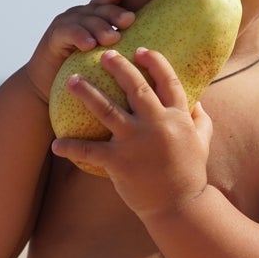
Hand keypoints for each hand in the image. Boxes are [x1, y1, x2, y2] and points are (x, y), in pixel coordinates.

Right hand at [23, 0, 134, 103]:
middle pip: (99, 10)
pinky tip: (89, 45)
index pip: (105, 1)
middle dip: (114, 13)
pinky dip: (79, 37)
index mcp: (93, 16)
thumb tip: (147, 47)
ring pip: (85, 21)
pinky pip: (68, 33)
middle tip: (129, 20)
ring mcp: (65, 24)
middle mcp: (79, 15)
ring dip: (100, 28)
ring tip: (112, 37)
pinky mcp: (53, 38)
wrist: (47, 84)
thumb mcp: (102, 54)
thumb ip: (119, 43)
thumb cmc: (81, 70)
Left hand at [51, 46, 211, 217]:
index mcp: (177, 117)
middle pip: (135, 87)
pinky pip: (90, 151)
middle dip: (118, 67)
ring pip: (107, 109)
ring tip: (70, 80)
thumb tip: (196, 100)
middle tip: (104, 54)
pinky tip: (56, 145)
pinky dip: (71, 147)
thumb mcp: (202, 142)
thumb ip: (199, 118)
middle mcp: (157, 124)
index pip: (168, 81)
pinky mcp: (120, 162)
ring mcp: (136, 142)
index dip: (155, 62)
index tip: (141, 50)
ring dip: (86, 92)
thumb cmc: (189, 174)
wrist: (180, 207)